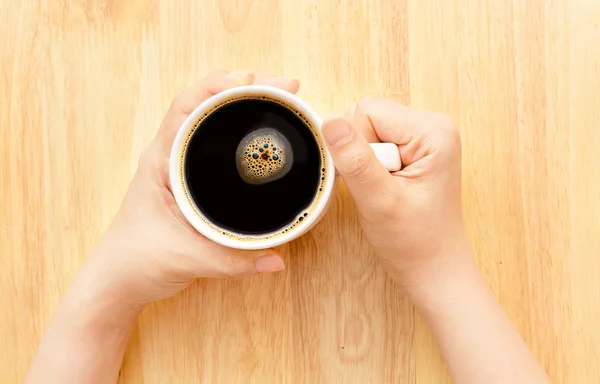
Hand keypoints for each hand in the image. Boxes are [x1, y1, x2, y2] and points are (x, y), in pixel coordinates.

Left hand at [87, 71, 298, 308]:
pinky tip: (265, 134)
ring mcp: (180, 165)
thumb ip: (233, 262)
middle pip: (208, 104)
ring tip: (282, 100)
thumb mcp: (187, 259)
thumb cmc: (139, 260)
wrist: (121, 279)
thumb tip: (277, 260)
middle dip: (247, 88)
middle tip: (287, 86)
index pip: (188, 106)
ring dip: (245, 105)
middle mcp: (170, 155)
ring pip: (213, 120)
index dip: (220, 85)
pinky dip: (241, 131)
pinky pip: (218, 143)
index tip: (254, 80)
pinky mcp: (191, 180)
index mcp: (161, 160)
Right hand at [321, 97, 467, 285]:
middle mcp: (432, 126)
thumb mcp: (380, 202)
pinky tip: (386, 187)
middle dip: (361, 153)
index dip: (356, 146)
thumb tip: (330, 123)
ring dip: (365, 161)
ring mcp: (424, 136)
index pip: (367, 111)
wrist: (433, 268)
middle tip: (380, 188)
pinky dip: (371, 165)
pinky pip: (374, 142)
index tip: (375, 180)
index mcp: (433, 131)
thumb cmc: (415, 242)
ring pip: (367, 130)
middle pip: (367, 116)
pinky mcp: (414, 148)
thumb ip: (356, 161)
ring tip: (384, 190)